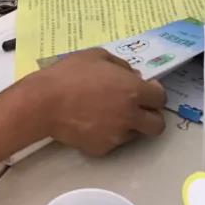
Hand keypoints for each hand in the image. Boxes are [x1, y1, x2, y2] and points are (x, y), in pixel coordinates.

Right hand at [23, 48, 165, 155]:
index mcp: (133, 91)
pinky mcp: (102, 148)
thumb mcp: (97, 56)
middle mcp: (130, 115)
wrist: (44, 102)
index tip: (147, 89)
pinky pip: (112, 141)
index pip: (160, 98)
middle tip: (138, 108)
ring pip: (135, 134)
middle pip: (157, 125)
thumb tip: (133, 77)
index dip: (155, 93)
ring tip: (107, 112)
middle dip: (152, 116)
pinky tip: (92, 121)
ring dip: (129, 124)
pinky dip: (108, 133)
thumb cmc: (70, 74)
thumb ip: (121, 66)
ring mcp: (116, 135)